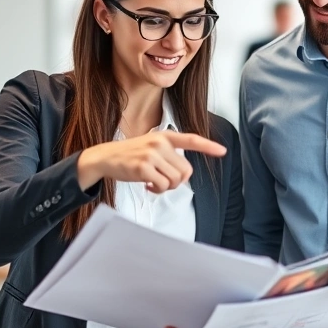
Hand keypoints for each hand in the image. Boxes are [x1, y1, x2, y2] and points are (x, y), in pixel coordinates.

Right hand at [77, 130, 225, 191]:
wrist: (105, 157)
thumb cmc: (131, 155)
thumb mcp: (151, 146)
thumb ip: (169, 154)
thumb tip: (184, 173)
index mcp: (164, 136)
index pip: (191, 139)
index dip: (208, 146)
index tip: (222, 151)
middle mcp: (159, 143)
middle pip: (186, 171)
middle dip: (176, 181)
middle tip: (161, 180)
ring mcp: (151, 154)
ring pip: (175, 180)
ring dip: (165, 187)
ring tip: (153, 182)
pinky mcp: (143, 168)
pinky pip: (162, 186)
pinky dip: (157, 190)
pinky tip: (147, 186)